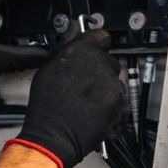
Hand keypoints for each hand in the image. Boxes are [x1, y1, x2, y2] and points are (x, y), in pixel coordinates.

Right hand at [9, 31, 125, 167]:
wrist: (54, 138)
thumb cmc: (46, 108)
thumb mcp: (47, 70)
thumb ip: (65, 46)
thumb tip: (74, 30)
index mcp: (77, 52)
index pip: (100, 36)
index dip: (96, 44)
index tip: (94, 49)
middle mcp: (96, 63)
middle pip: (108, 59)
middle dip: (99, 70)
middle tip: (83, 85)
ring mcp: (110, 83)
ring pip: (114, 79)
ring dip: (105, 87)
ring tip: (87, 101)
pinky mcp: (119, 100)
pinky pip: (120, 96)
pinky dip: (112, 103)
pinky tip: (95, 110)